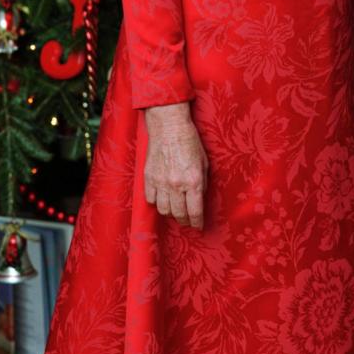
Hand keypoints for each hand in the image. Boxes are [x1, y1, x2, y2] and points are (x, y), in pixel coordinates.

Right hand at [144, 103, 207, 228]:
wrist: (169, 127)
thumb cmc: (189, 141)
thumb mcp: (204, 162)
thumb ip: (202, 182)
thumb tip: (199, 198)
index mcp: (193, 181)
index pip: (195, 211)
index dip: (197, 222)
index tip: (198, 226)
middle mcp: (176, 184)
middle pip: (179, 214)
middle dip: (184, 221)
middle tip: (187, 221)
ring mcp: (160, 182)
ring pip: (163, 210)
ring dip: (170, 213)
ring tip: (175, 210)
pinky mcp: (148, 178)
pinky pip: (151, 199)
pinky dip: (157, 202)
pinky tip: (162, 199)